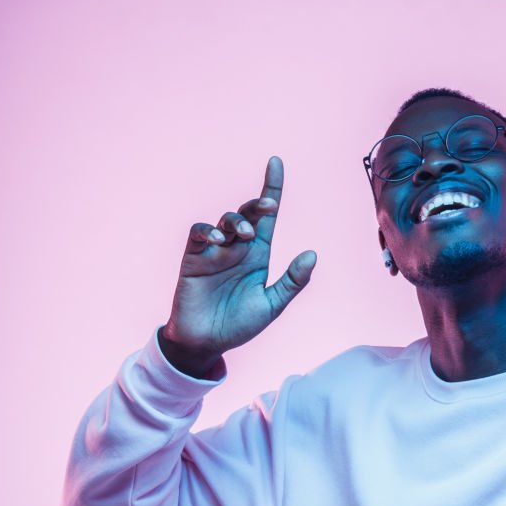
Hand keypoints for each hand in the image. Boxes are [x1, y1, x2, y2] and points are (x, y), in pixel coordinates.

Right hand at [159, 156, 316, 376]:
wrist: (207, 343)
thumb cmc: (239, 325)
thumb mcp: (272, 305)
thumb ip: (292, 281)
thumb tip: (313, 254)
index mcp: (258, 254)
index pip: (267, 217)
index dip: (271, 188)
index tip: (276, 162)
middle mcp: (238, 247)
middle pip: (246, 213)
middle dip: (257, 205)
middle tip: (268, 208)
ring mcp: (215, 251)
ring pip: (224, 220)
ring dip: (235, 221)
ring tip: (243, 235)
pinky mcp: (193, 258)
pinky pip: (199, 233)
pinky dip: (208, 232)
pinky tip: (218, 242)